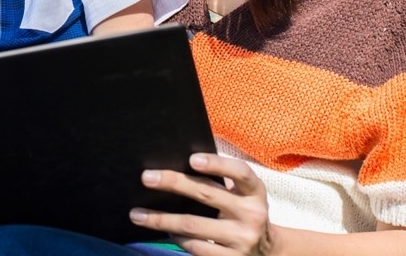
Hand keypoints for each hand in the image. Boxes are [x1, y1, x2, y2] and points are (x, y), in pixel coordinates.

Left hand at [130, 153, 276, 254]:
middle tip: (147, 178)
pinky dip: (177, 238)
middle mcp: (252, 215)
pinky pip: (195, 248)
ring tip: (138, 214)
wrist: (267, 252)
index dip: (217, 164)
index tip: (192, 159)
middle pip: (207, 195)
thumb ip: (223, 180)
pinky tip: (164, 231)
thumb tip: (185, 161)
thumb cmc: (244, 212)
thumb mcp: (244, 194)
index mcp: (255, 192)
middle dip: (174, 183)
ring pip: (193, 226)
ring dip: (162, 220)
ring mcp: (241, 240)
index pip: (240, 173)